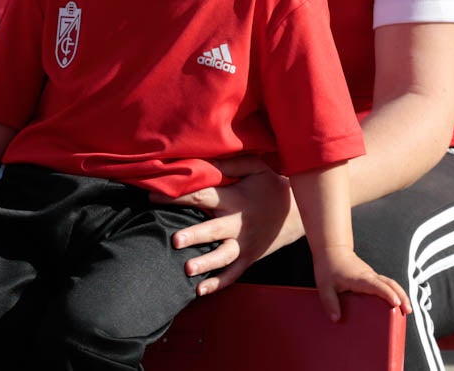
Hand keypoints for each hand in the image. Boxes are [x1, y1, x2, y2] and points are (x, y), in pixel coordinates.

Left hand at [154, 157, 299, 295]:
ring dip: (206, 263)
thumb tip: (203, 162)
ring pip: (223, 257)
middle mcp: (239, 224)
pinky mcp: (249, 258)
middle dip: (195, 236)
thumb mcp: (256, 167)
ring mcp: (245, 244)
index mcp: (236, 199)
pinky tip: (200, 290)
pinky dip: (218, 283)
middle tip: (175, 240)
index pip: (203, 196)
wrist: (300, 213)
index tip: (154, 196)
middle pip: (213, 230)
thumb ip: (229, 165)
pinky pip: (233, 274)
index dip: (179, 196)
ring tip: (188, 269)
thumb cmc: (271, 185)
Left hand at [313, 246, 411, 321]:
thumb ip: (330, 302)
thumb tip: (336, 319)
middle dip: (401, 296)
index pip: (377, 285)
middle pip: (390, 284)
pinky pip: (386, 284)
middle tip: (408, 310)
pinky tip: (396, 303)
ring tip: (407, 309)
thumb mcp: (324, 286)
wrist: (332, 250)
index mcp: (359, 278)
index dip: (387, 293)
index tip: (396, 302)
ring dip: (401, 294)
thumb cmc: (328, 267)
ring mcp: (372, 275)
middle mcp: (369, 276)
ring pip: (390, 283)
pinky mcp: (371, 277)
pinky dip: (394, 292)